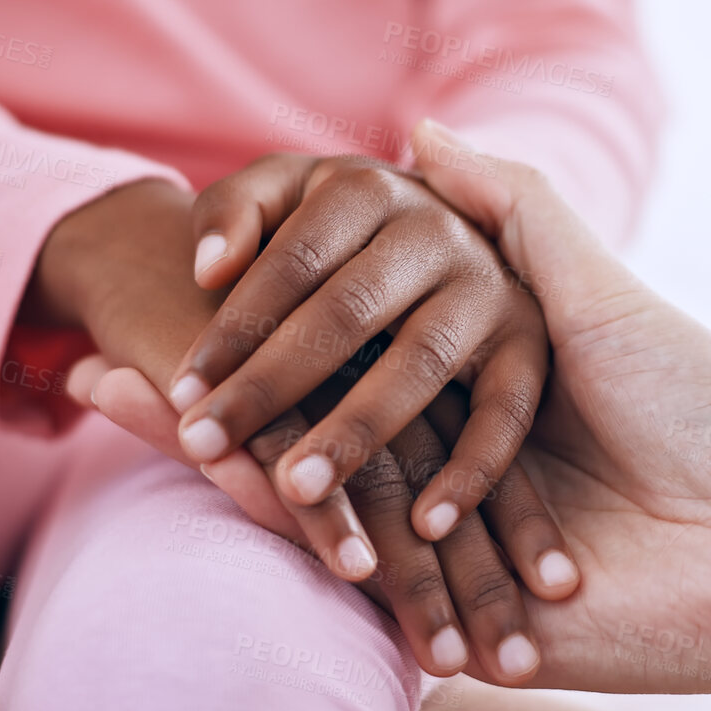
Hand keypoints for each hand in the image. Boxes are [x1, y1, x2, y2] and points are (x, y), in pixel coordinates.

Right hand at [87, 124, 710, 710]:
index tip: (184, 268)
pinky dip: (256, 518)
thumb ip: (511, 216)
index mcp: (484, 384)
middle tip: (101, 354)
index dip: (264, 309)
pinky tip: (181, 465)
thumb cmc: (702, 404)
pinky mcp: (462, 612)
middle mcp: (456, 458)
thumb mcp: (595, 290)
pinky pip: (347, 568)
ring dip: (204, 445)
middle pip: (307, 417)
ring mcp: (452, 540)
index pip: (346, 340)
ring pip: (306, 489)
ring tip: (101, 396)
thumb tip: (417, 134)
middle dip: (210, 386)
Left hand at [166, 153, 552, 545]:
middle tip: (204, 446)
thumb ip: (231, 213)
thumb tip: (207, 269)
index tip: (179, 392)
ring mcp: (490, 287)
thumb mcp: (280, 196)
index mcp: (367, 187)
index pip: (291, 260)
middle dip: (271, 386)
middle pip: (345, 313)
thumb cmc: (326, 233)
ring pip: (421, 363)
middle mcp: (437, 228)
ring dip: (357, 430)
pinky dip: (472, 470)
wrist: (433, 240)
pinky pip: (507, 414)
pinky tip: (424, 523)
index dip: (233, 327)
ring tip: (294, 489)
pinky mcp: (531, 345)